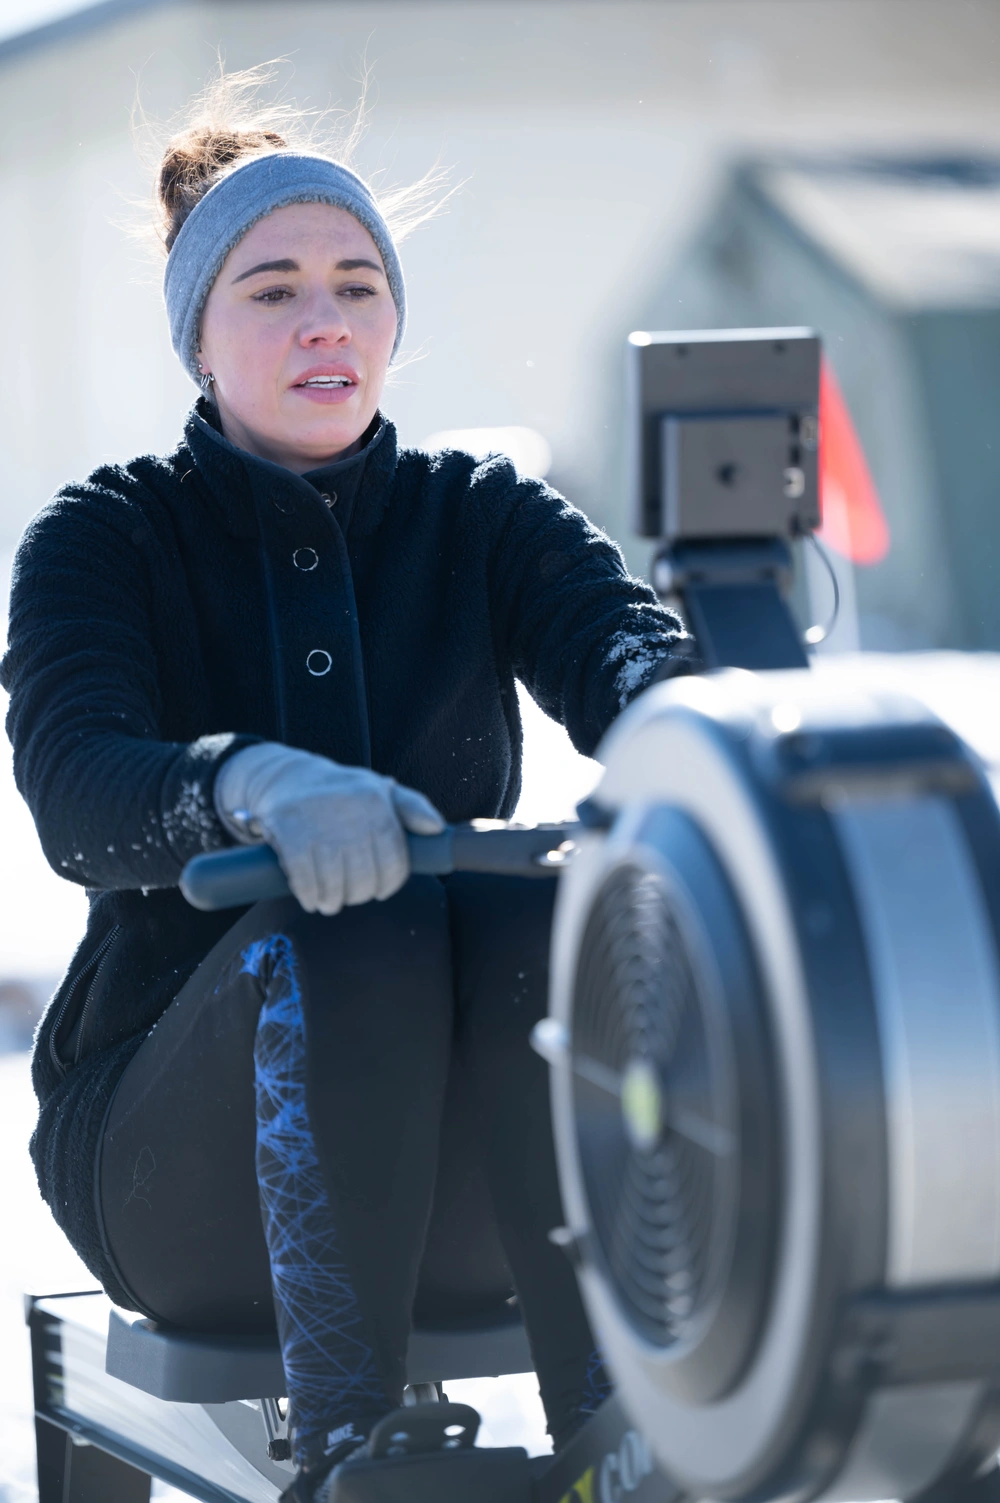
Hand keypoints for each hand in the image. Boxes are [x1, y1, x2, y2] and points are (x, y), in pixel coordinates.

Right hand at [214, 743, 443, 914]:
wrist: (286, 775)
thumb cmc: (343, 792)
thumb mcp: (380, 791)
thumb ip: (413, 808)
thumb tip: (437, 828)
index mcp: (376, 800)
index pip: (394, 861)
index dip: (388, 884)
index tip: (379, 890)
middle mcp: (350, 808)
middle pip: (363, 878)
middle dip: (358, 895)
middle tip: (350, 895)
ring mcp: (317, 820)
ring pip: (333, 884)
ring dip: (332, 901)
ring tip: (330, 900)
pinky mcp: (288, 831)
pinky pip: (304, 880)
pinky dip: (309, 896)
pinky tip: (311, 897)